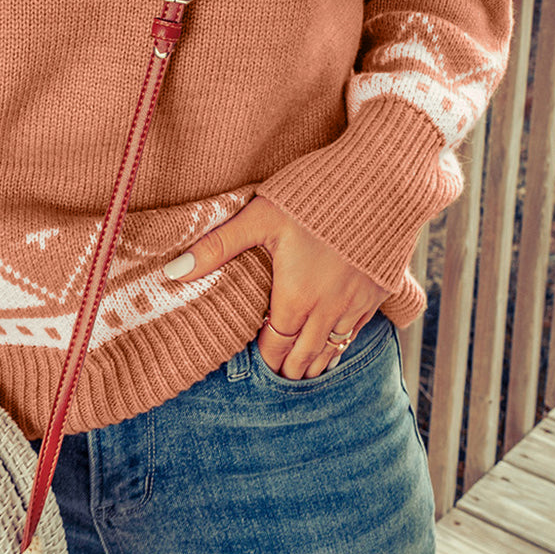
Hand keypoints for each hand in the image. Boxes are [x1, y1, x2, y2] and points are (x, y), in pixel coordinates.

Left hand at [162, 195, 388, 378]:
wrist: (383, 178)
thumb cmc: (314, 193)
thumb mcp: (259, 216)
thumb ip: (216, 247)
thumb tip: (171, 273)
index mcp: (296, 297)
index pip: (276, 346)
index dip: (265, 359)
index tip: (258, 365)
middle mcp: (328, 309)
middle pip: (305, 357)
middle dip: (289, 368)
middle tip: (278, 375)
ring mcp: (358, 303)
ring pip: (334, 349)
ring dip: (316, 362)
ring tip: (303, 371)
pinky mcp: (380, 292)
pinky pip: (359, 331)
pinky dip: (343, 343)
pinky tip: (337, 342)